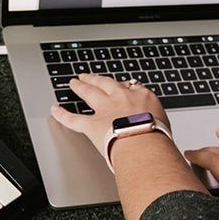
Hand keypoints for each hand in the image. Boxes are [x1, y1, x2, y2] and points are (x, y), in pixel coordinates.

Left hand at [48, 73, 170, 151]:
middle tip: (89, 76)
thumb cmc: (157, 137)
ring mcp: (105, 109)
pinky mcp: (91, 124)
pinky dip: (62, 115)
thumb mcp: (164, 123)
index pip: (130, 87)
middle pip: (105, 83)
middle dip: (96, 78)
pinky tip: (55, 109)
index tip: (120, 86)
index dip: (123, 86)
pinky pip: (73, 119)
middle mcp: (121, 98)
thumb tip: (154, 126)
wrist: (145, 143)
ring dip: (80, 86)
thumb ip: (154, 119)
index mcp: (141, 96)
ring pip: (89, 93)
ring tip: (74, 82)